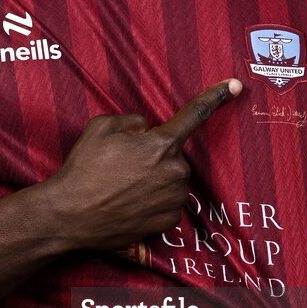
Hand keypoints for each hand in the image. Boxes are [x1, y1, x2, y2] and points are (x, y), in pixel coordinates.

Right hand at [47, 78, 241, 251]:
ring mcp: (173, 199)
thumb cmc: (83, 170)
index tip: (237, 85)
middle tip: (122, 166)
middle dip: (155, 156)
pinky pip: (167, 204)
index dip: (217, 96)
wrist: (69, 216)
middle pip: (174, 155)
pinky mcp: (168, 222)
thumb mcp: (101, 127)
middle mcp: (175, 172)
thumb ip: (133, 121)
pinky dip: (152, 202)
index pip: (195, 114)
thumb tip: (146, 130)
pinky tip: (128, 204)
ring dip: (154, 180)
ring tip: (121, 188)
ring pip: (172, 181)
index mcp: (161, 144)